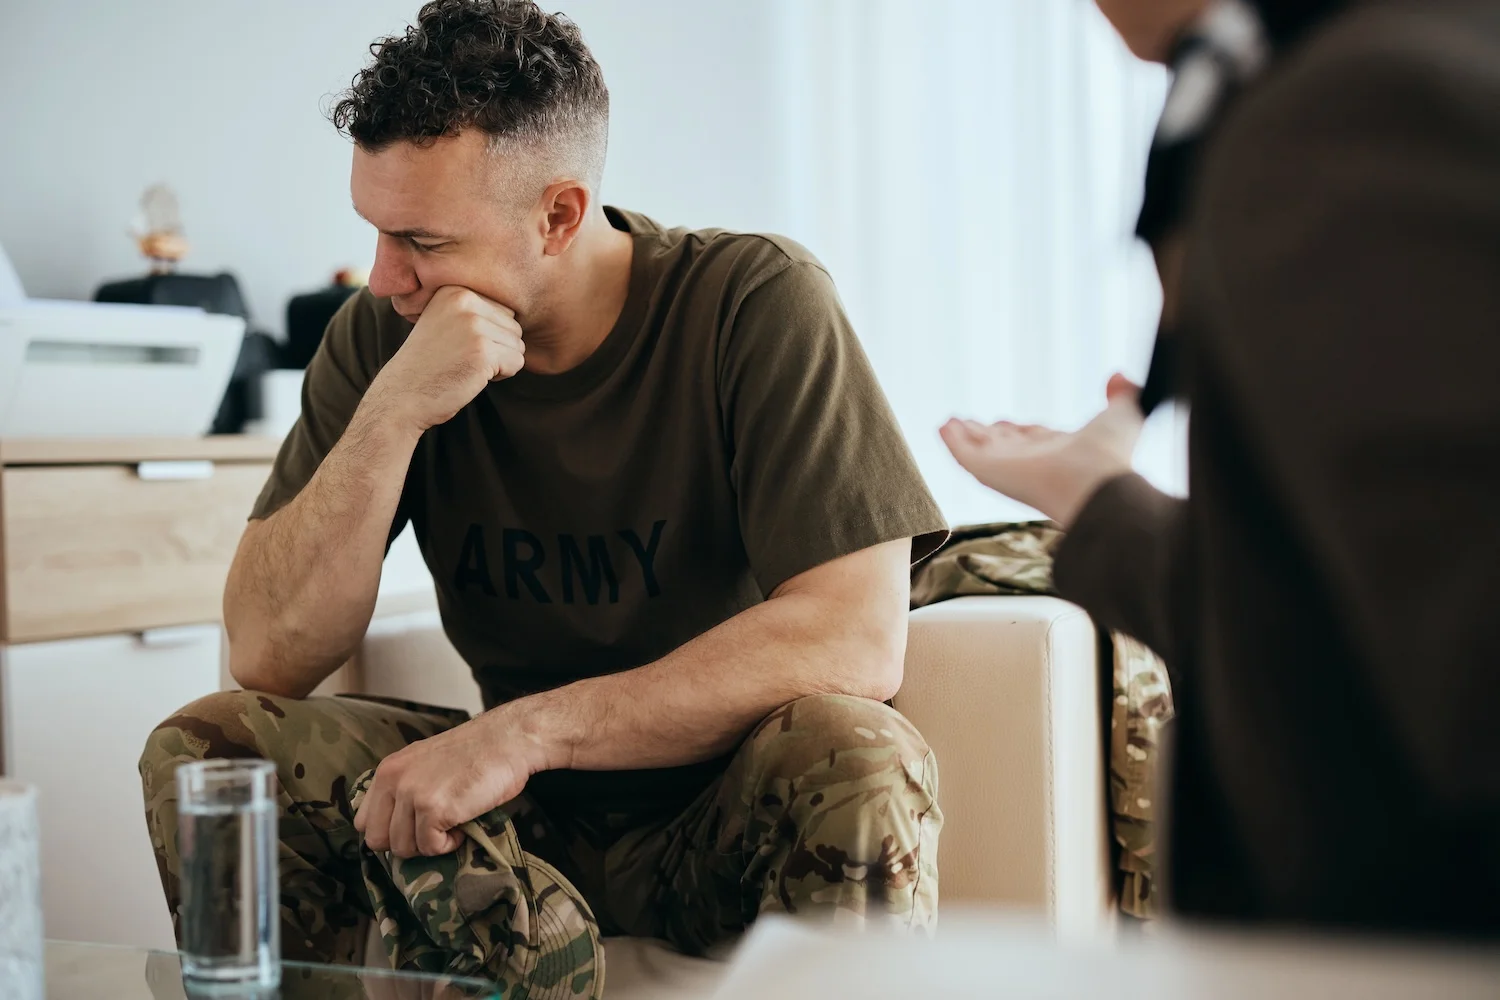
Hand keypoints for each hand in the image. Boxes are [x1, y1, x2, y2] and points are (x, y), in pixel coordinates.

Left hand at [352, 705, 549, 857]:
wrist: (507, 739)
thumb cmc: (476, 752)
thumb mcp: (425, 764)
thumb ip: (405, 788)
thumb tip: (398, 827)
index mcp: (388, 770)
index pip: (363, 822)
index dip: (389, 832)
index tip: (414, 828)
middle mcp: (393, 781)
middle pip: (377, 841)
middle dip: (406, 843)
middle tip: (434, 830)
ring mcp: (412, 794)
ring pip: (403, 848)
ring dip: (430, 843)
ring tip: (453, 823)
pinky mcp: (434, 808)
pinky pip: (430, 847)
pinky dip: (449, 844)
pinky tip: (463, 825)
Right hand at [364, 285, 524, 433]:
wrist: (402, 395)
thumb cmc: (428, 363)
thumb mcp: (445, 321)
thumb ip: (475, 309)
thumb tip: (517, 310)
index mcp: (455, 289)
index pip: (503, 309)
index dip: (489, 334)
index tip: (460, 344)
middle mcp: (464, 300)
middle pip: (513, 326)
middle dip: (497, 348)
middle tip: (463, 358)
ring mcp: (473, 325)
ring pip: (517, 344)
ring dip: (500, 362)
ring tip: (467, 366)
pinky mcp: (482, 351)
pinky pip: (517, 362)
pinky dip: (501, 375)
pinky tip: (473, 376)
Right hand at [940, 374, 1144, 527]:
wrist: (1095, 482)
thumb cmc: (1111, 455)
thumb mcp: (1123, 413)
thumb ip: (1121, 394)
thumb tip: (1118, 375)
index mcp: (1058, 452)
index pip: (1032, 439)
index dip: (1019, 430)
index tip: (1005, 422)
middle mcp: (1031, 460)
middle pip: (1002, 446)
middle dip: (985, 434)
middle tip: (967, 422)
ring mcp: (1008, 467)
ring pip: (980, 450)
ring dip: (964, 436)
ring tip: (948, 422)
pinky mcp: (988, 471)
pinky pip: (964, 455)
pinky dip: (951, 441)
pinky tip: (942, 428)